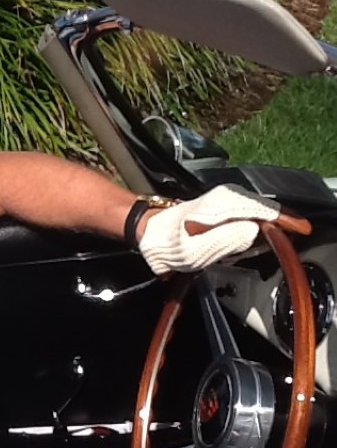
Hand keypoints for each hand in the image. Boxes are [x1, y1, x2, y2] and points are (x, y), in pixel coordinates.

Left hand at [138, 185, 281, 274]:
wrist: (148, 231)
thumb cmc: (169, 244)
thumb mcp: (197, 251)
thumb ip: (228, 240)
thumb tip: (255, 230)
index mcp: (222, 205)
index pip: (264, 210)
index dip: (285, 220)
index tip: (300, 230)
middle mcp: (226, 197)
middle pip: (266, 208)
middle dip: (281, 224)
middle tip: (291, 240)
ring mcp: (224, 198)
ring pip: (259, 209)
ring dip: (271, 224)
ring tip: (277, 239)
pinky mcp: (222, 204)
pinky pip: (249, 211)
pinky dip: (260, 222)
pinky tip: (261, 234)